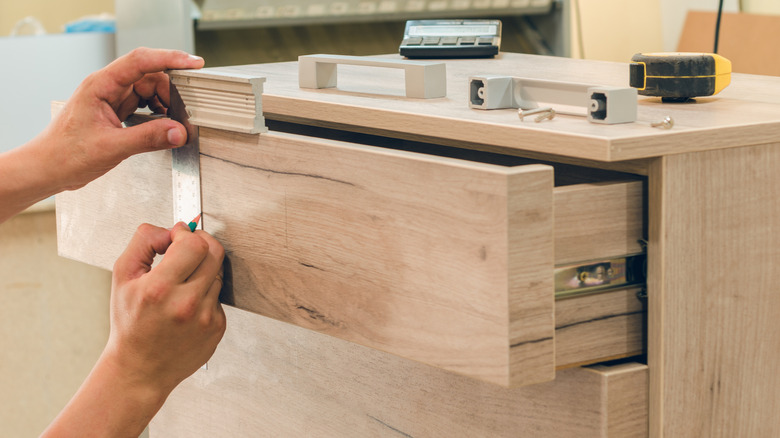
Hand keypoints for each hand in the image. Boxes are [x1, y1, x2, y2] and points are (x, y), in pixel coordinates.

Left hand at [39, 47, 204, 190]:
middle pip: (149, 76)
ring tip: (171, 122)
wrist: (47, 169)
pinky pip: (143, 105)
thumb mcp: (111, 147)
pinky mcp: (116, 113)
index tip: (192, 63)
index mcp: (100, 85)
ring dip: (164, 104)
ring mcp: (111, 100)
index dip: (169, 59)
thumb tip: (177, 131)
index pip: (140, 61)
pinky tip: (161, 127)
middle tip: (183, 112)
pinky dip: (157, 114)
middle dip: (170, 92)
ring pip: (148, 91)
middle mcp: (107, 88)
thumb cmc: (64, 154)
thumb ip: (148, 138)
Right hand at [41, 223, 225, 436]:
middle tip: (187, 248)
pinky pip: (219, 296)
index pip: (194, 244)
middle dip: (201, 243)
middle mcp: (187, 304)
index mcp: (160, 289)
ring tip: (181, 283)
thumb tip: (170, 228)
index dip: (187, 233)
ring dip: (202, 270)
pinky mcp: (218, 327)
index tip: (178, 236)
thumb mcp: (122, 277)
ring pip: (217, 273)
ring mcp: (206, 317)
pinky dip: (205, 293)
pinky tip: (187, 306)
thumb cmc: (130, 324)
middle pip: (214, 252)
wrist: (140, 369)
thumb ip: (143, 242)